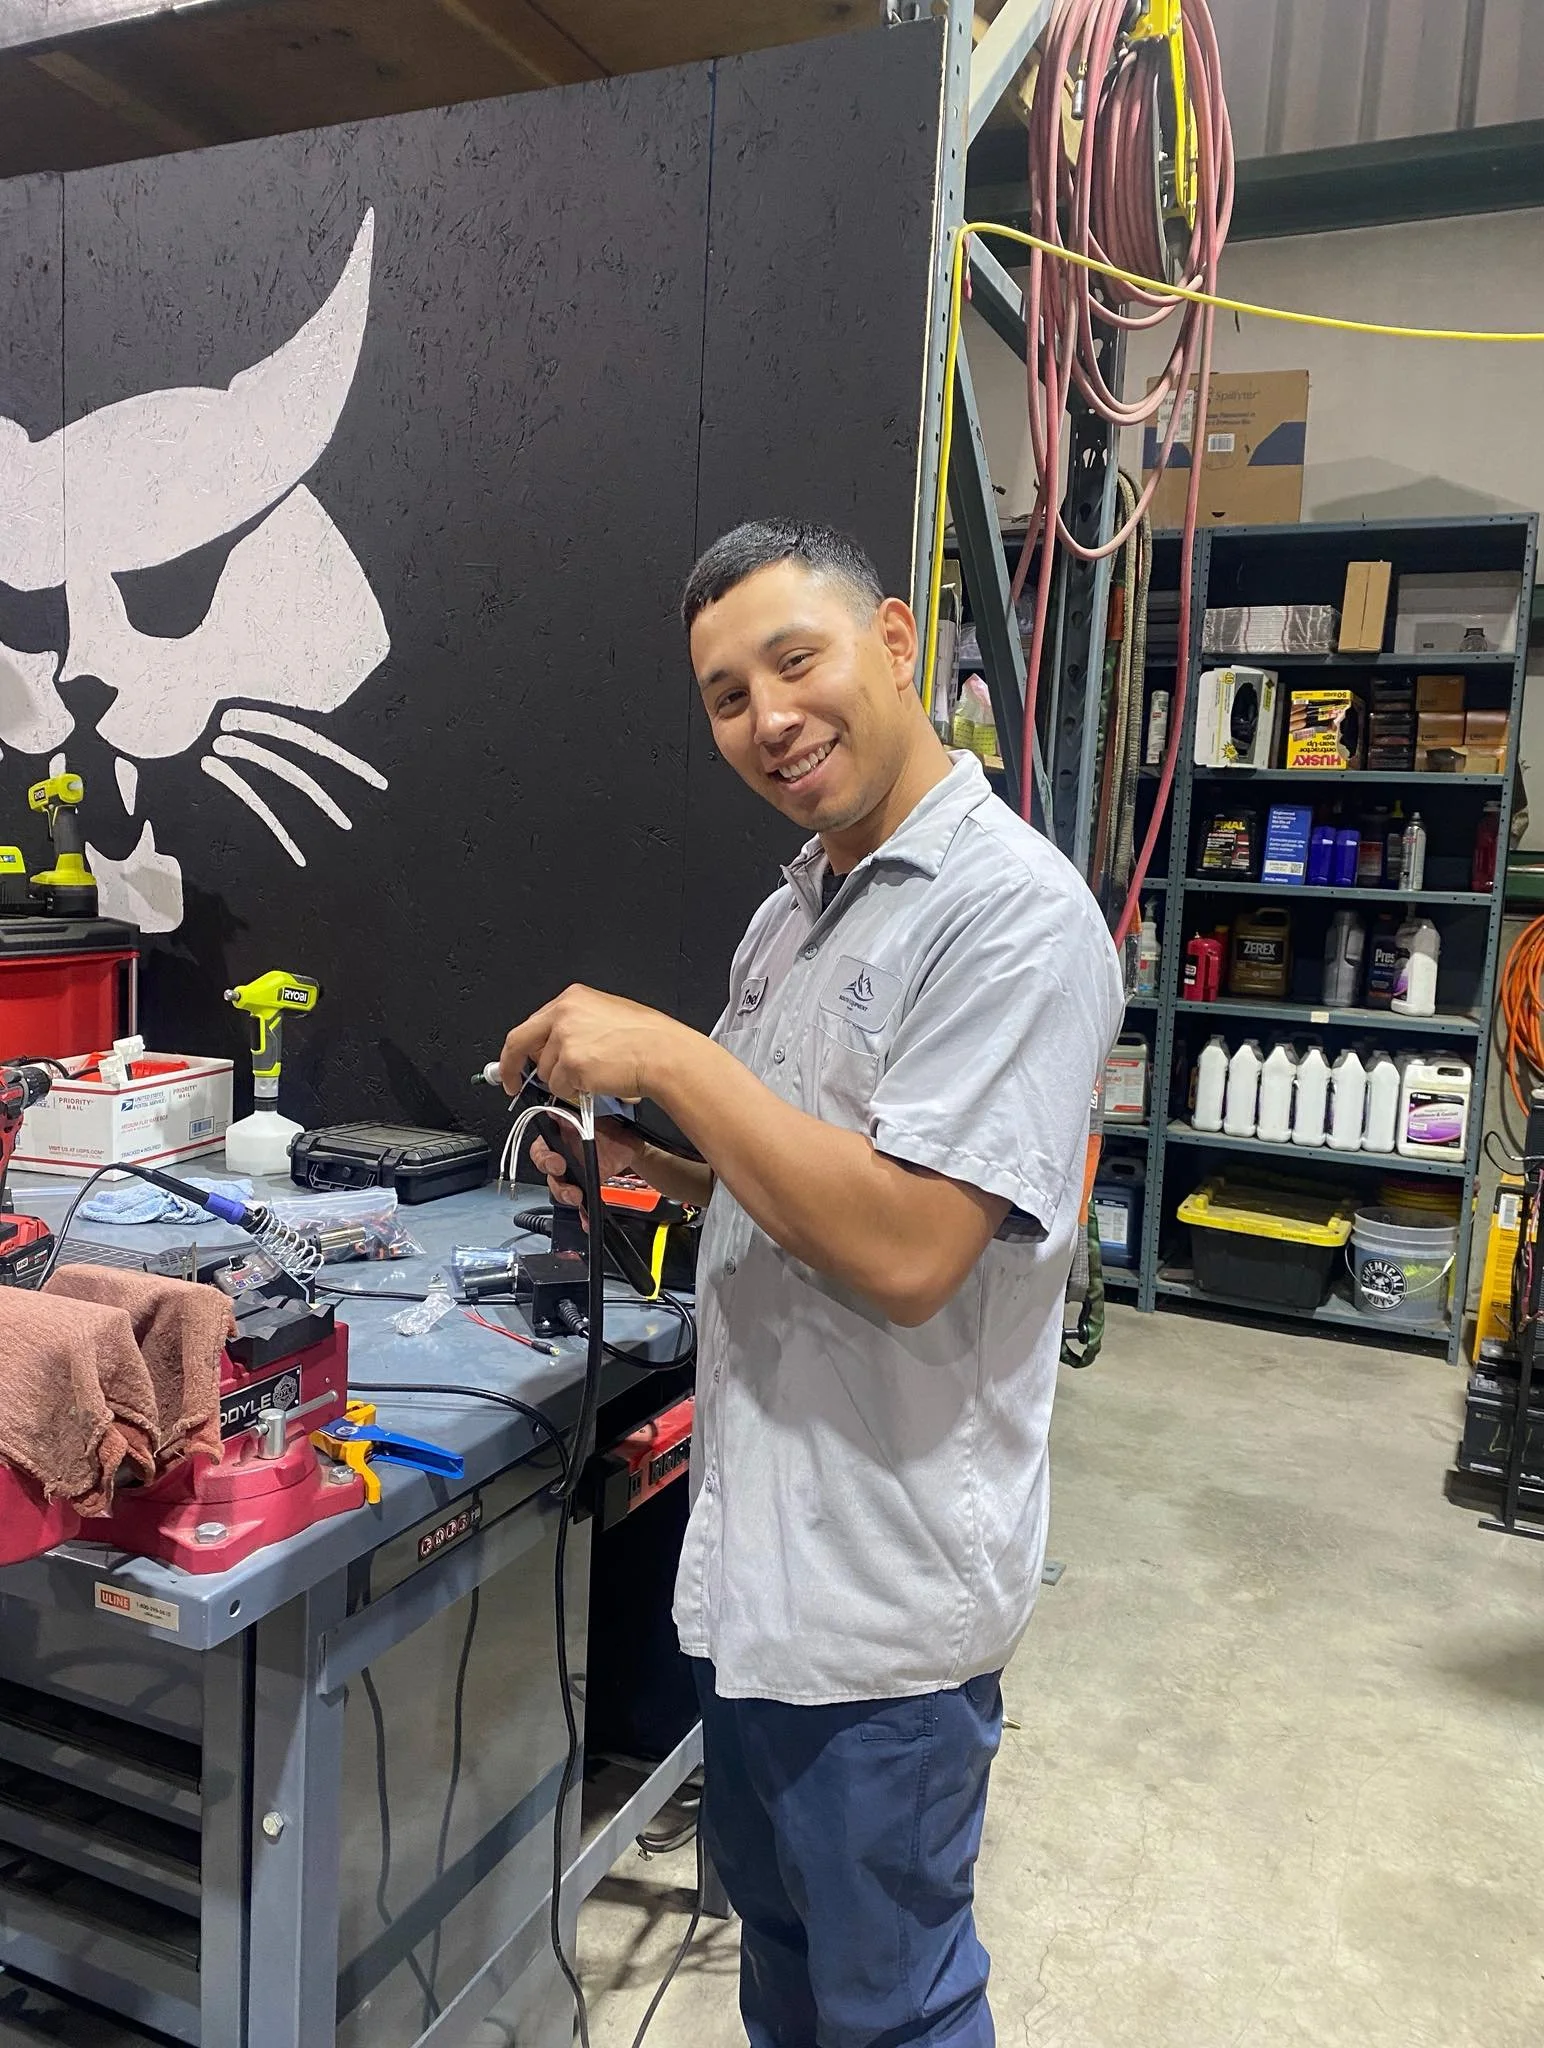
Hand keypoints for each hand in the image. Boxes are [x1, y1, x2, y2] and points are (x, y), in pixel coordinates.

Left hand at [499, 985, 687, 1105]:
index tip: (516, 1060)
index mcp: (573, 998)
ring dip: (564, 1081)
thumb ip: (575, 1026)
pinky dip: (575, 1091)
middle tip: (512, 1083)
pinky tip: (596, 1082)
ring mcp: (565, 1038)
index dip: (521, 1047)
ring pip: (546, 1072)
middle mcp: (564, 1014)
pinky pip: (560, 1087)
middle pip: (521, 1042)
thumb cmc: (647, 1037)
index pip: (532, 1023)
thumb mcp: (606, 1016)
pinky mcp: (570, 1063)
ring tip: (593, 1076)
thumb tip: (555, 1049)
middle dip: (512, 1067)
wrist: (663, 1052)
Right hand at [530, 1117, 647, 1213]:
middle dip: (556, 1182)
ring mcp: (573, 1174)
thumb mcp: (594, 1115)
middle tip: (568, 1184)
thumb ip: (574, 1114)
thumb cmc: (611, 1126)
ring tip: (577, 1198)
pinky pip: (580, 1205)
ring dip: (566, 1196)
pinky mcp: (586, 1187)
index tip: (557, 1164)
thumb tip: (554, 1111)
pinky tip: (587, 1220)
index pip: (541, 1150)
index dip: (544, 1159)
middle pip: (548, 1174)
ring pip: (560, 1190)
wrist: (632, 1144)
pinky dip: (583, 1214)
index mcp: (559, 1137)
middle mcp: (563, 1157)